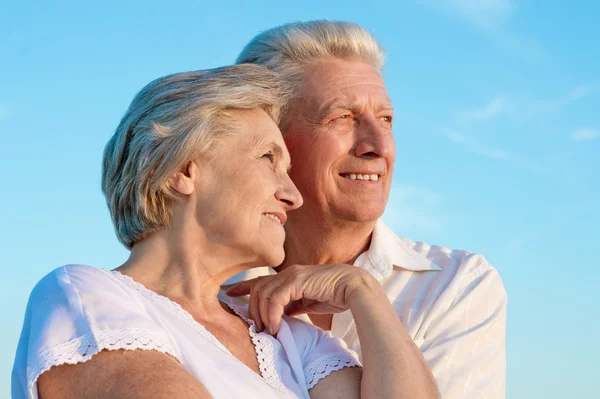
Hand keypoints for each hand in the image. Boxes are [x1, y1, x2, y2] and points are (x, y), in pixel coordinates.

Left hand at [225, 264, 375, 334]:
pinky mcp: (297, 281)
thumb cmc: (336, 295)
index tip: (230, 295)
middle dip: (252, 309)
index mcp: (290, 276)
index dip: (243, 287)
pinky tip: (277, 327)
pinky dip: (272, 314)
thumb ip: (293, 305)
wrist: (354, 288)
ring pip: (263, 293)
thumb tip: (281, 316)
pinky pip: (275, 298)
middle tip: (257, 328)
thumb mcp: (308, 302)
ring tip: (268, 330)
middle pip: (257, 288)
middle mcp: (288, 273)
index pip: (260, 280)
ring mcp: (292, 275)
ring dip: (262, 315)